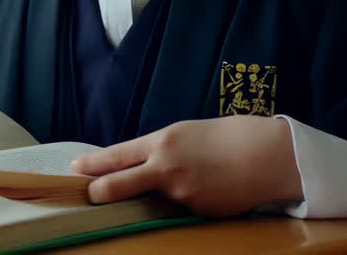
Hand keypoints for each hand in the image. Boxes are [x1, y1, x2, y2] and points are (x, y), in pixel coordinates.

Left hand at [70, 116, 303, 216]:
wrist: (270, 156)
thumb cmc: (232, 135)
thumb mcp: (189, 133)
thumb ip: (162, 149)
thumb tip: (143, 163)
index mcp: (162, 143)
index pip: (116, 157)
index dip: (92, 164)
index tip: (76, 168)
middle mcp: (166, 171)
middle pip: (118, 187)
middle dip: (99, 192)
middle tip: (89, 194)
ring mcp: (181, 196)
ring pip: (155, 199)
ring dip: (159, 194)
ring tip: (191, 176)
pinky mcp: (197, 213)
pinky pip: (182, 208)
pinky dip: (188, 200)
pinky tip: (211, 186)